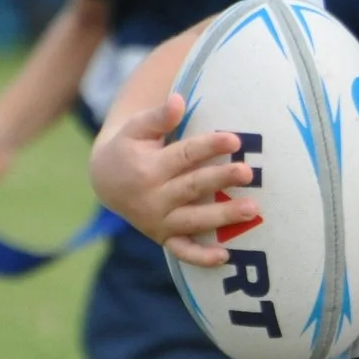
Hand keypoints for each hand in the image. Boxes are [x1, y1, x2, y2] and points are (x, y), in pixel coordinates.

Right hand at [86, 93, 259, 265]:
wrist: (105, 182)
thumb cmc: (129, 148)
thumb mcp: (136, 129)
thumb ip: (158, 117)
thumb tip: (178, 100)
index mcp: (147, 168)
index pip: (184, 156)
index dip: (209, 147)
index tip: (235, 140)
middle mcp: (153, 198)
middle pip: (193, 188)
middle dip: (221, 179)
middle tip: (248, 172)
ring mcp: (159, 221)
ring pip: (194, 221)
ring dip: (223, 217)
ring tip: (253, 209)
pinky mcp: (164, 238)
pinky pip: (183, 252)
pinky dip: (201, 258)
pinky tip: (225, 257)